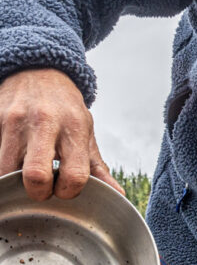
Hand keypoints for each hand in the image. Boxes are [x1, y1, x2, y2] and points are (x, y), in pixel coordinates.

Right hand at [0, 68, 124, 199]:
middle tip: (41, 189)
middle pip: (35, 176)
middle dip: (38, 192)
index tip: (64, 189)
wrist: (39, 71)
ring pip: (6, 171)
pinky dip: (3, 166)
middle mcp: (44, 122)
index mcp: (74, 128)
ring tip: (25, 174)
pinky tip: (13, 160)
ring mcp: (14, 121)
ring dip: (14, 182)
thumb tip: (117, 193)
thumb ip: (98, 166)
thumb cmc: (65, 107)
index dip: (68, 191)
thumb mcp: (86, 131)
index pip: (74, 175)